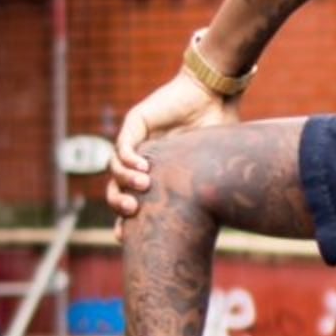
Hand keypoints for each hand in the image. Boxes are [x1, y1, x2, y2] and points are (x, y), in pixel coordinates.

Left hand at [108, 71, 239, 223]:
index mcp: (157, 177)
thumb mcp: (209, 173)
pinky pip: (121, 147)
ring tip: (145, 185)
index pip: (132, 202)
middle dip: (118, 203)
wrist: (215, 98)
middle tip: (133, 210)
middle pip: (115, 188)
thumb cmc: (219, 133)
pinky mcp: (135, 123)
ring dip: (126, 180)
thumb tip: (211, 234)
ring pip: (115, 169)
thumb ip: (203, 196)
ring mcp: (137, 142)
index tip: (126, 237)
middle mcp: (143, 162)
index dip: (124, 221)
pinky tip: (144, 167)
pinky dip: (128, 159)